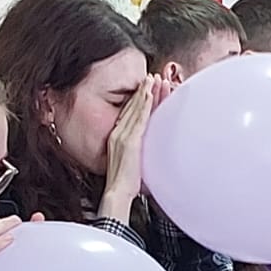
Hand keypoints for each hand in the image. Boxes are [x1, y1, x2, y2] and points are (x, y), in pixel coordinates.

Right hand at [101, 76, 160, 218]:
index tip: (145, 89)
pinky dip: (145, 104)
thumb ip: (135, 152)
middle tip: (151, 77)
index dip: (136, 100)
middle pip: (132, 107)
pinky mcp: (130, 141)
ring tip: (153, 80)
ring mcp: (123, 136)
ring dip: (145, 93)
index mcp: (116, 138)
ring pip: (136, 109)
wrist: (117, 192)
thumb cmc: (124, 183)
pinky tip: (150, 94)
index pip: (128, 114)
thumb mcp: (130, 162)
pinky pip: (139, 118)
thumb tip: (144, 150)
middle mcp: (117, 134)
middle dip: (142, 91)